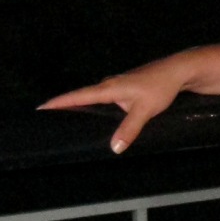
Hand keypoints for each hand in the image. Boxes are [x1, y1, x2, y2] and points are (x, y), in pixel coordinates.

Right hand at [39, 54, 191, 152]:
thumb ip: (129, 129)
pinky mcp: (125, 88)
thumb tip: (113, 148)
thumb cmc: (161, 87)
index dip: (59, 102)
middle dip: (64, 106)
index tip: (40, 108)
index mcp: (109, 88)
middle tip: (47, 119)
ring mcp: (117, 85)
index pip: (78, 96)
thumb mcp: (144, 111)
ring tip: (65, 120)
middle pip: (81, 96)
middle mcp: (109, 85)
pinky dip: (94, 106)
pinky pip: (103, 98)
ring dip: (79, 106)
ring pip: (93, 97)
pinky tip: (95, 116)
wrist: (179, 71)